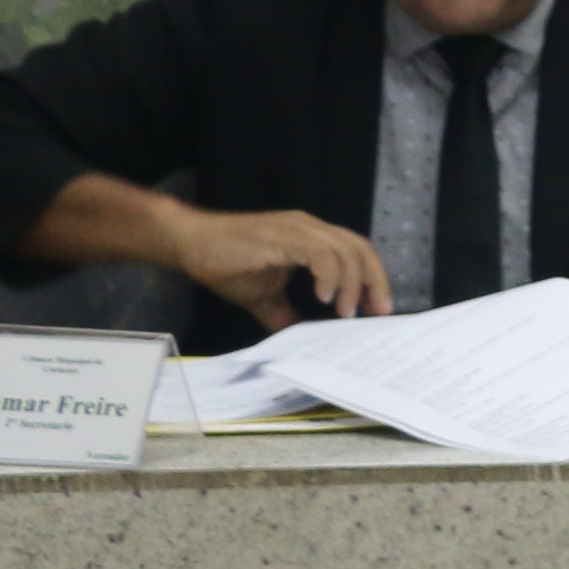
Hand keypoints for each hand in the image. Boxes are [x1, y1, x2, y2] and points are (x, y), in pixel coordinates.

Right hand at [161, 201, 388, 332]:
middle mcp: (311, 228)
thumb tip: (302, 340)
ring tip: (345, 311)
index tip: (378, 309)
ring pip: (345, 251)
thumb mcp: (265, 297)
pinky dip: (329, 275)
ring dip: (352, 283)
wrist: (190, 242)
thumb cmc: (225, 264)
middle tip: (376, 313)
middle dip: (374, 282)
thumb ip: (286, 315)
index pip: (356, 252)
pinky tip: (324, 296)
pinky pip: (320, 253)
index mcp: (311, 238)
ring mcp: (298, 229)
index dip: (373, 279)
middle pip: (360, 249)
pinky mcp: (284, 235)